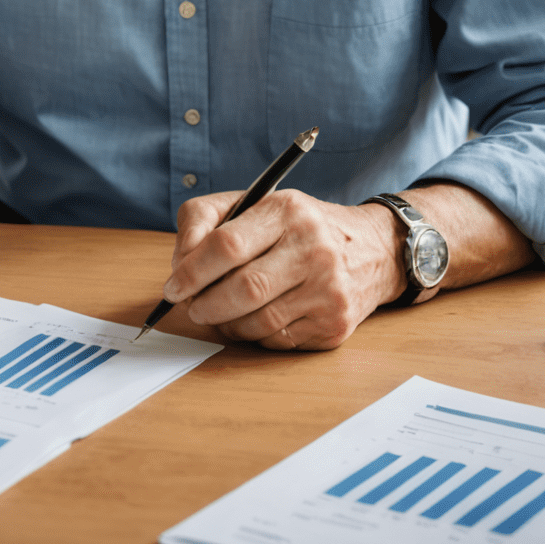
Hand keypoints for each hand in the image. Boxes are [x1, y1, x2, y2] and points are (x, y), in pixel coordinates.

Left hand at [163, 189, 406, 350]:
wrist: (371, 249)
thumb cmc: (297, 226)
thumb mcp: (253, 203)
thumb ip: (204, 220)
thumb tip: (178, 263)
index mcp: (286, 211)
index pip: (227, 245)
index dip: (192, 271)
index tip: (173, 287)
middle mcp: (313, 249)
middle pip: (243, 289)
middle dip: (205, 304)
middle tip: (191, 307)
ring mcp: (329, 290)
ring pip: (258, 321)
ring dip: (226, 323)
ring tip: (217, 313)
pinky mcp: (335, 325)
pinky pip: (278, 340)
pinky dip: (254, 335)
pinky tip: (251, 320)